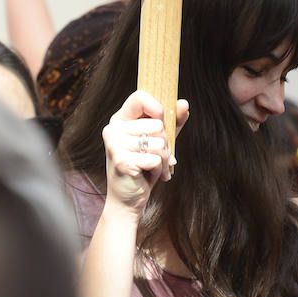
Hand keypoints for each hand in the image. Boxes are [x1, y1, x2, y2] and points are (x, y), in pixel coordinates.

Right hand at [102, 90, 189, 215]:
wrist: (128, 199)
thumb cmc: (143, 168)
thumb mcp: (160, 141)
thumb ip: (172, 122)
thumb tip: (183, 103)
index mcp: (121, 119)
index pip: (140, 97)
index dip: (157, 107)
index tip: (162, 120)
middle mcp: (114, 128)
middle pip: (157, 125)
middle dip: (165, 145)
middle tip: (155, 157)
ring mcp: (115, 144)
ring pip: (159, 143)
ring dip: (162, 159)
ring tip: (151, 167)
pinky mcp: (121, 160)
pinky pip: (155, 159)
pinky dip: (158, 170)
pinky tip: (147, 175)